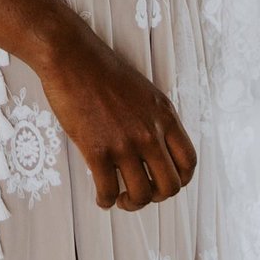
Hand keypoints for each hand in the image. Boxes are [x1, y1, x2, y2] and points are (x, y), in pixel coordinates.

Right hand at [38, 23, 196, 210]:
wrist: (70, 56)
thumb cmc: (101, 69)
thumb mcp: (143, 91)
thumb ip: (154, 119)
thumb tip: (155, 149)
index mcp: (164, 115)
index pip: (189, 162)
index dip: (180, 180)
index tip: (164, 182)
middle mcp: (150, 132)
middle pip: (170, 186)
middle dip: (157, 196)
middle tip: (141, 192)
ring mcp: (124, 142)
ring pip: (142, 194)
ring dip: (132, 203)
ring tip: (120, 198)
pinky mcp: (97, 149)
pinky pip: (108, 191)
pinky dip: (105, 201)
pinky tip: (101, 197)